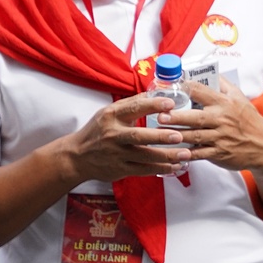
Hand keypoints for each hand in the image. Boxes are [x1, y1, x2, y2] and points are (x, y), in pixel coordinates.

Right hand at [64, 94, 189, 181]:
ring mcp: (116, 154)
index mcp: (111, 116)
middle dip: (160, 136)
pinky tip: (175, 166)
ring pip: (144, 156)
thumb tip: (157, 92)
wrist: (76, 157)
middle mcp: (113, 135)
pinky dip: (160, 169)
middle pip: (138, 136)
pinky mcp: (119, 169)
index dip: (153, 105)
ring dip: (166, 156)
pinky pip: (143, 170)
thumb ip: (133, 103)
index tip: (171, 104)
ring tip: (185, 154)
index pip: (133, 108)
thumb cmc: (98, 130)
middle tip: (179, 136)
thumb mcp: (109, 112)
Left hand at [166, 78, 262, 174]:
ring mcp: (219, 137)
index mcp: (225, 103)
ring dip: (175, 134)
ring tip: (159, 132)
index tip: (171, 87)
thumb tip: (212, 72)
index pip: (201, 91)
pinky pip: (199, 153)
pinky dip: (186, 153)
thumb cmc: (250, 121)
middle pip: (194, 117)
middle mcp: (221, 119)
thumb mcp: (241, 99)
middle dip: (176, 116)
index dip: (185, 88)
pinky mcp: (218, 153)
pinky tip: (174, 152)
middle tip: (160, 115)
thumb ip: (225, 85)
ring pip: (194, 136)